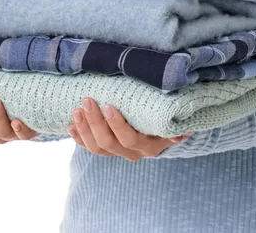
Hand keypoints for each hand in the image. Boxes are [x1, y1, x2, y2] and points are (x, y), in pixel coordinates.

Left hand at [68, 97, 193, 161]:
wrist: (163, 131)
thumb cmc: (168, 118)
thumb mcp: (172, 118)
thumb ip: (176, 122)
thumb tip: (184, 129)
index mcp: (150, 145)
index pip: (130, 139)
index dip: (117, 125)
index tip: (108, 106)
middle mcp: (134, 153)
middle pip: (109, 143)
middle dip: (95, 122)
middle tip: (87, 101)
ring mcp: (119, 153)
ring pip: (97, 148)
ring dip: (85, 129)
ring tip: (77, 110)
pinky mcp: (108, 149)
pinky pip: (91, 148)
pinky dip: (79, 137)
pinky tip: (71, 126)